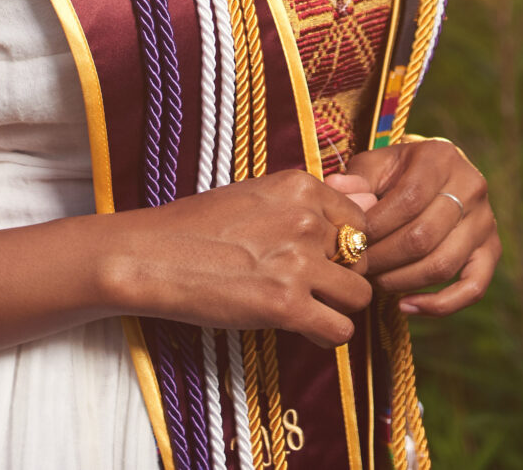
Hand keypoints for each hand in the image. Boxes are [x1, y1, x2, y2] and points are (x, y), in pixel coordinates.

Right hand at [103, 170, 374, 347]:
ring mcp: (298, 263)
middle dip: (343, 276)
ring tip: (307, 307)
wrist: (152, 256)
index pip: (362, 220)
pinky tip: (302, 329)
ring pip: (359, 296)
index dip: (346, 245)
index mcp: (301, 186)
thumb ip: (315, 199)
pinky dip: (326, 335)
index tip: (321, 257)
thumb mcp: (258, 195)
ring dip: (338, 306)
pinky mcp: (285, 305)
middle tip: (309, 285)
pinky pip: (339, 330)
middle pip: (364, 258)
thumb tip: (370, 196)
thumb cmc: (198, 226)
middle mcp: (306, 220)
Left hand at [322, 139, 499, 317]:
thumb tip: (336, 190)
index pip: (408, 200)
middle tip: (358, 267)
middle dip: (383, 258)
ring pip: (443, 265)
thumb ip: (356, 179)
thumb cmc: (398, 172)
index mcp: (441, 158)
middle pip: (424, 237)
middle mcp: (471, 186)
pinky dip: (440, 305)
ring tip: (375, 282)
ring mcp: (486, 220)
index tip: (350, 241)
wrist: (436, 174)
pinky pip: (473, 288)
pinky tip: (407, 306)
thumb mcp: (376, 165)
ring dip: (402, 282)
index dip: (376, 227)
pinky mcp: (492, 250)